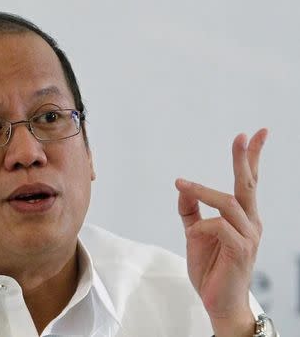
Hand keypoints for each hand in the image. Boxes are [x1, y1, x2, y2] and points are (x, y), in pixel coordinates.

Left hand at [175, 129, 267, 336]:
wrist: (217, 302)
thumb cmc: (211, 268)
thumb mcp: (195, 233)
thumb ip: (190, 210)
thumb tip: (182, 186)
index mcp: (242, 217)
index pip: (249, 182)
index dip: (250, 157)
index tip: (254, 134)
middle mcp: (250, 223)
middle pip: (248, 184)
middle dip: (245, 158)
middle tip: (243, 135)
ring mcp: (248, 236)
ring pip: (228, 202)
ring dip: (202, 191)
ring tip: (182, 184)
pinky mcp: (240, 250)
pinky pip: (219, 226)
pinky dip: (201, 226)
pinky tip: (192, 235)